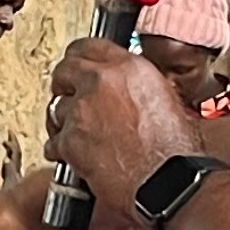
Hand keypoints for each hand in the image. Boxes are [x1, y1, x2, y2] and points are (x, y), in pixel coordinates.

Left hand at [45, 38, 201, 212]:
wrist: (167, 182)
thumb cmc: (176, 151)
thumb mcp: (165, 99)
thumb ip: (137, 85)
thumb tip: (124, 87)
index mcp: (129, 68)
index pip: (88, 46)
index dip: (79, 57)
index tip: (77, 66)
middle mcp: (102, 82)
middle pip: (64, 70)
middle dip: (64, 84)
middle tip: (70, 96)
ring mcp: (82, 111)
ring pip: (56, 108)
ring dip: (64, 121)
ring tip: (80, 135)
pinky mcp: (70, 141)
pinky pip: (53, 142)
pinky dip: (61, 151)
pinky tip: (76, 157)